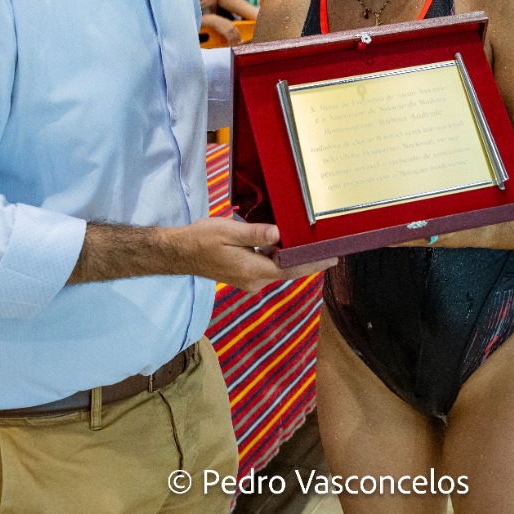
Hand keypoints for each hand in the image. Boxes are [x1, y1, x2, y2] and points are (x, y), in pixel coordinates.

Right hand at [173, 217, 333, 292]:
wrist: (180, 252)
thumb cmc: (201, 239)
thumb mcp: (228, 232)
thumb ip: (255, 234)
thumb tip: (280, 233)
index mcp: (252, 270)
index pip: (290, 269)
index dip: (313, 264)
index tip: (333, 257)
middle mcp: (254, 281)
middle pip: (288, 271)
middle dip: (308, 260)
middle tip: (330, 247)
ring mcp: (249, 281)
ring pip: (279, 269)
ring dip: (294, 258)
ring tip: (313, 244)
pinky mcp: (245, 276)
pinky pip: (269, 268)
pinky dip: (280, 258)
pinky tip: (287, 245)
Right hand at [203, 15, 240, 47]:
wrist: (215, 20)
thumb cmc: (219, 21)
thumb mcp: (227, 22)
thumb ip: (230, 26)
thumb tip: (231, 29)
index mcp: (233, 25)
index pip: (238, 32)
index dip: (239, 37)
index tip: (239, 40)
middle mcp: (232, 28)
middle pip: (236, 36)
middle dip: (237, 41)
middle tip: (237, 45)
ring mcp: (229, 30)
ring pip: (233, 38)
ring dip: (234, 43)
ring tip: (234, 46)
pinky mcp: (225, 33)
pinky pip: (229, 39)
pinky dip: (230, 43)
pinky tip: (230, 45)